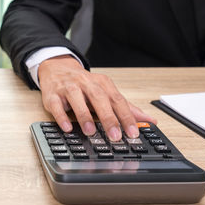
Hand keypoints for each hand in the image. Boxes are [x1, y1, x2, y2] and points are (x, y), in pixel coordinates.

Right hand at [38, 55, 156, 140]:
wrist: (59, 69)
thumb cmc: (86, 85)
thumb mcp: (107, 93)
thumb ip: (127, 108)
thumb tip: (151, 120)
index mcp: (103, 84)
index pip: (118, 100)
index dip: (126, 117)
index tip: (134, 132)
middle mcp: (87, 83)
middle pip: (100, 99)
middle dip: (109, 118)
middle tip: (116, 136)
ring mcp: (69, 88)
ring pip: (78, 99)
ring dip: (85, 116)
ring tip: (91, 132)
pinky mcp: (53, 95)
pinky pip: (56, 105)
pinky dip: (61, 116)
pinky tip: (68, 128)